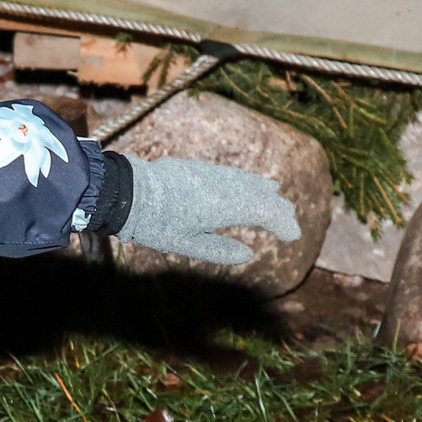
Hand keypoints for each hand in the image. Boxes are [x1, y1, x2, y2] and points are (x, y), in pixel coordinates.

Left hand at [115, 155, 298, 266]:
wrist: (128, 192)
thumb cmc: (155, 223)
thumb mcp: (185, 245)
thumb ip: (218, 251)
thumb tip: (248, 254)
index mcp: (225, 206)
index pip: (266, 212)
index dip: (283, 223)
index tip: (293, 235)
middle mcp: (225, 186)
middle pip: (262, 195)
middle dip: (279, 209)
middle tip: (289, 222)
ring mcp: (213, 174)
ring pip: (248, 182)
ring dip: (265, 192)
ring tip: (277, 200)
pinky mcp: (201, 167)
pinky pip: (234, 174)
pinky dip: (248, 182)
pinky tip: (249, 184)